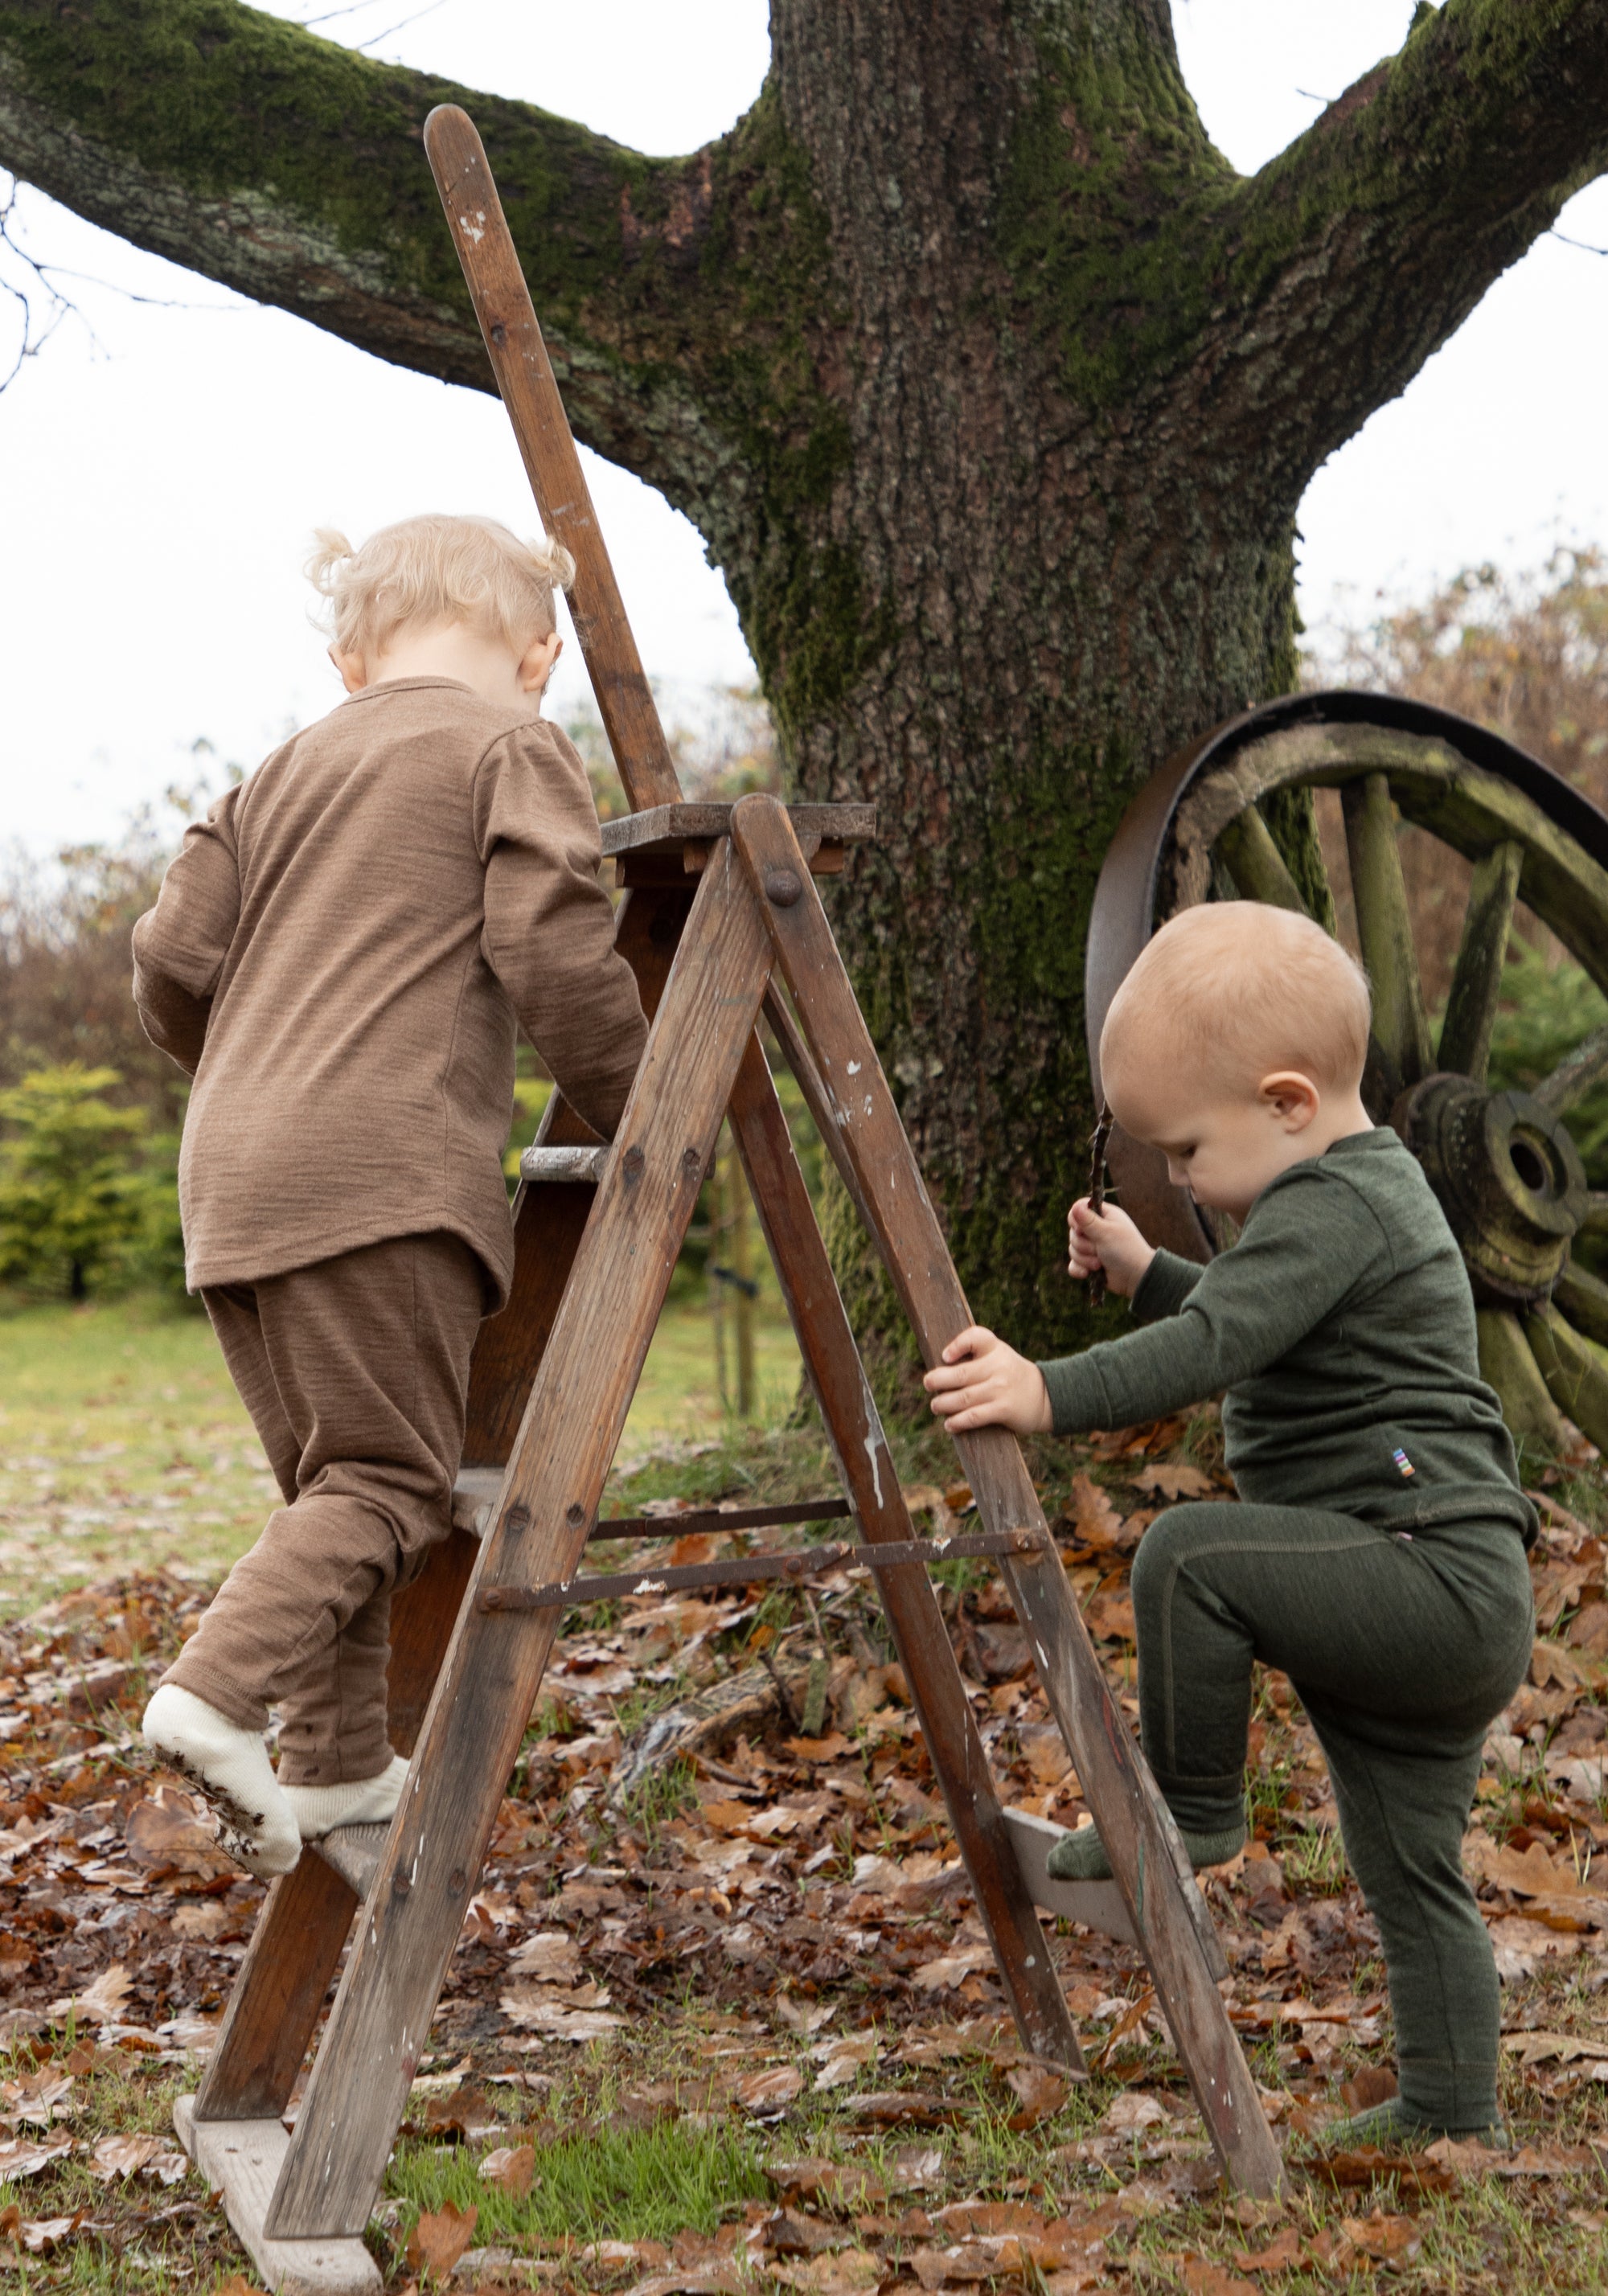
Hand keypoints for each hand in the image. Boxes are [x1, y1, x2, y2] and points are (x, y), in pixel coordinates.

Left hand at [923, 1326, 1051, 1434]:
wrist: (1044, 1396)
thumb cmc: (1009, 1374)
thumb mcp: (998, 1356)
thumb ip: (974, 1357)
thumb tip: (937, 1372)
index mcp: (995, 1349)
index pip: (975, 1337)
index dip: (957, 1344)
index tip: (945, 1356)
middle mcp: (998, 1366)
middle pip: (961, 1373)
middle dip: (938, 1380)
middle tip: (928, 1384)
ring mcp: (1001, 1389)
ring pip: (964, 1397)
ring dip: (943, 1404)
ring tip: (936, 1406)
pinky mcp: (1004, 1409)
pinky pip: (975, 1416)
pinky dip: (958, 1421)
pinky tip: (950, 1424)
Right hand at [1068, 1197, 1154, 1298]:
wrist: (1136, 1278)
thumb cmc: (1125, 1250)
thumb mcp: (1106, 1232)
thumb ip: (1088, 1220)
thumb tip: (1075, 1206)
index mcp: (1104, 1216)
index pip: (1079, 1209)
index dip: (1075, 1219)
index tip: (1081, 1229)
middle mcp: (1097, 1229)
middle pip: (1073, 1232)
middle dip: (1083, 1245)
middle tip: (1098, 1250)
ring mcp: (1092, 1247)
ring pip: (1073, 1249)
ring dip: (1085, 1259)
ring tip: (1099, 1264)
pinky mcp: (1088, 1263)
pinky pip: (1073, 1264)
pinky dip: (1079, 1269)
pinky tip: (1088, 1273)